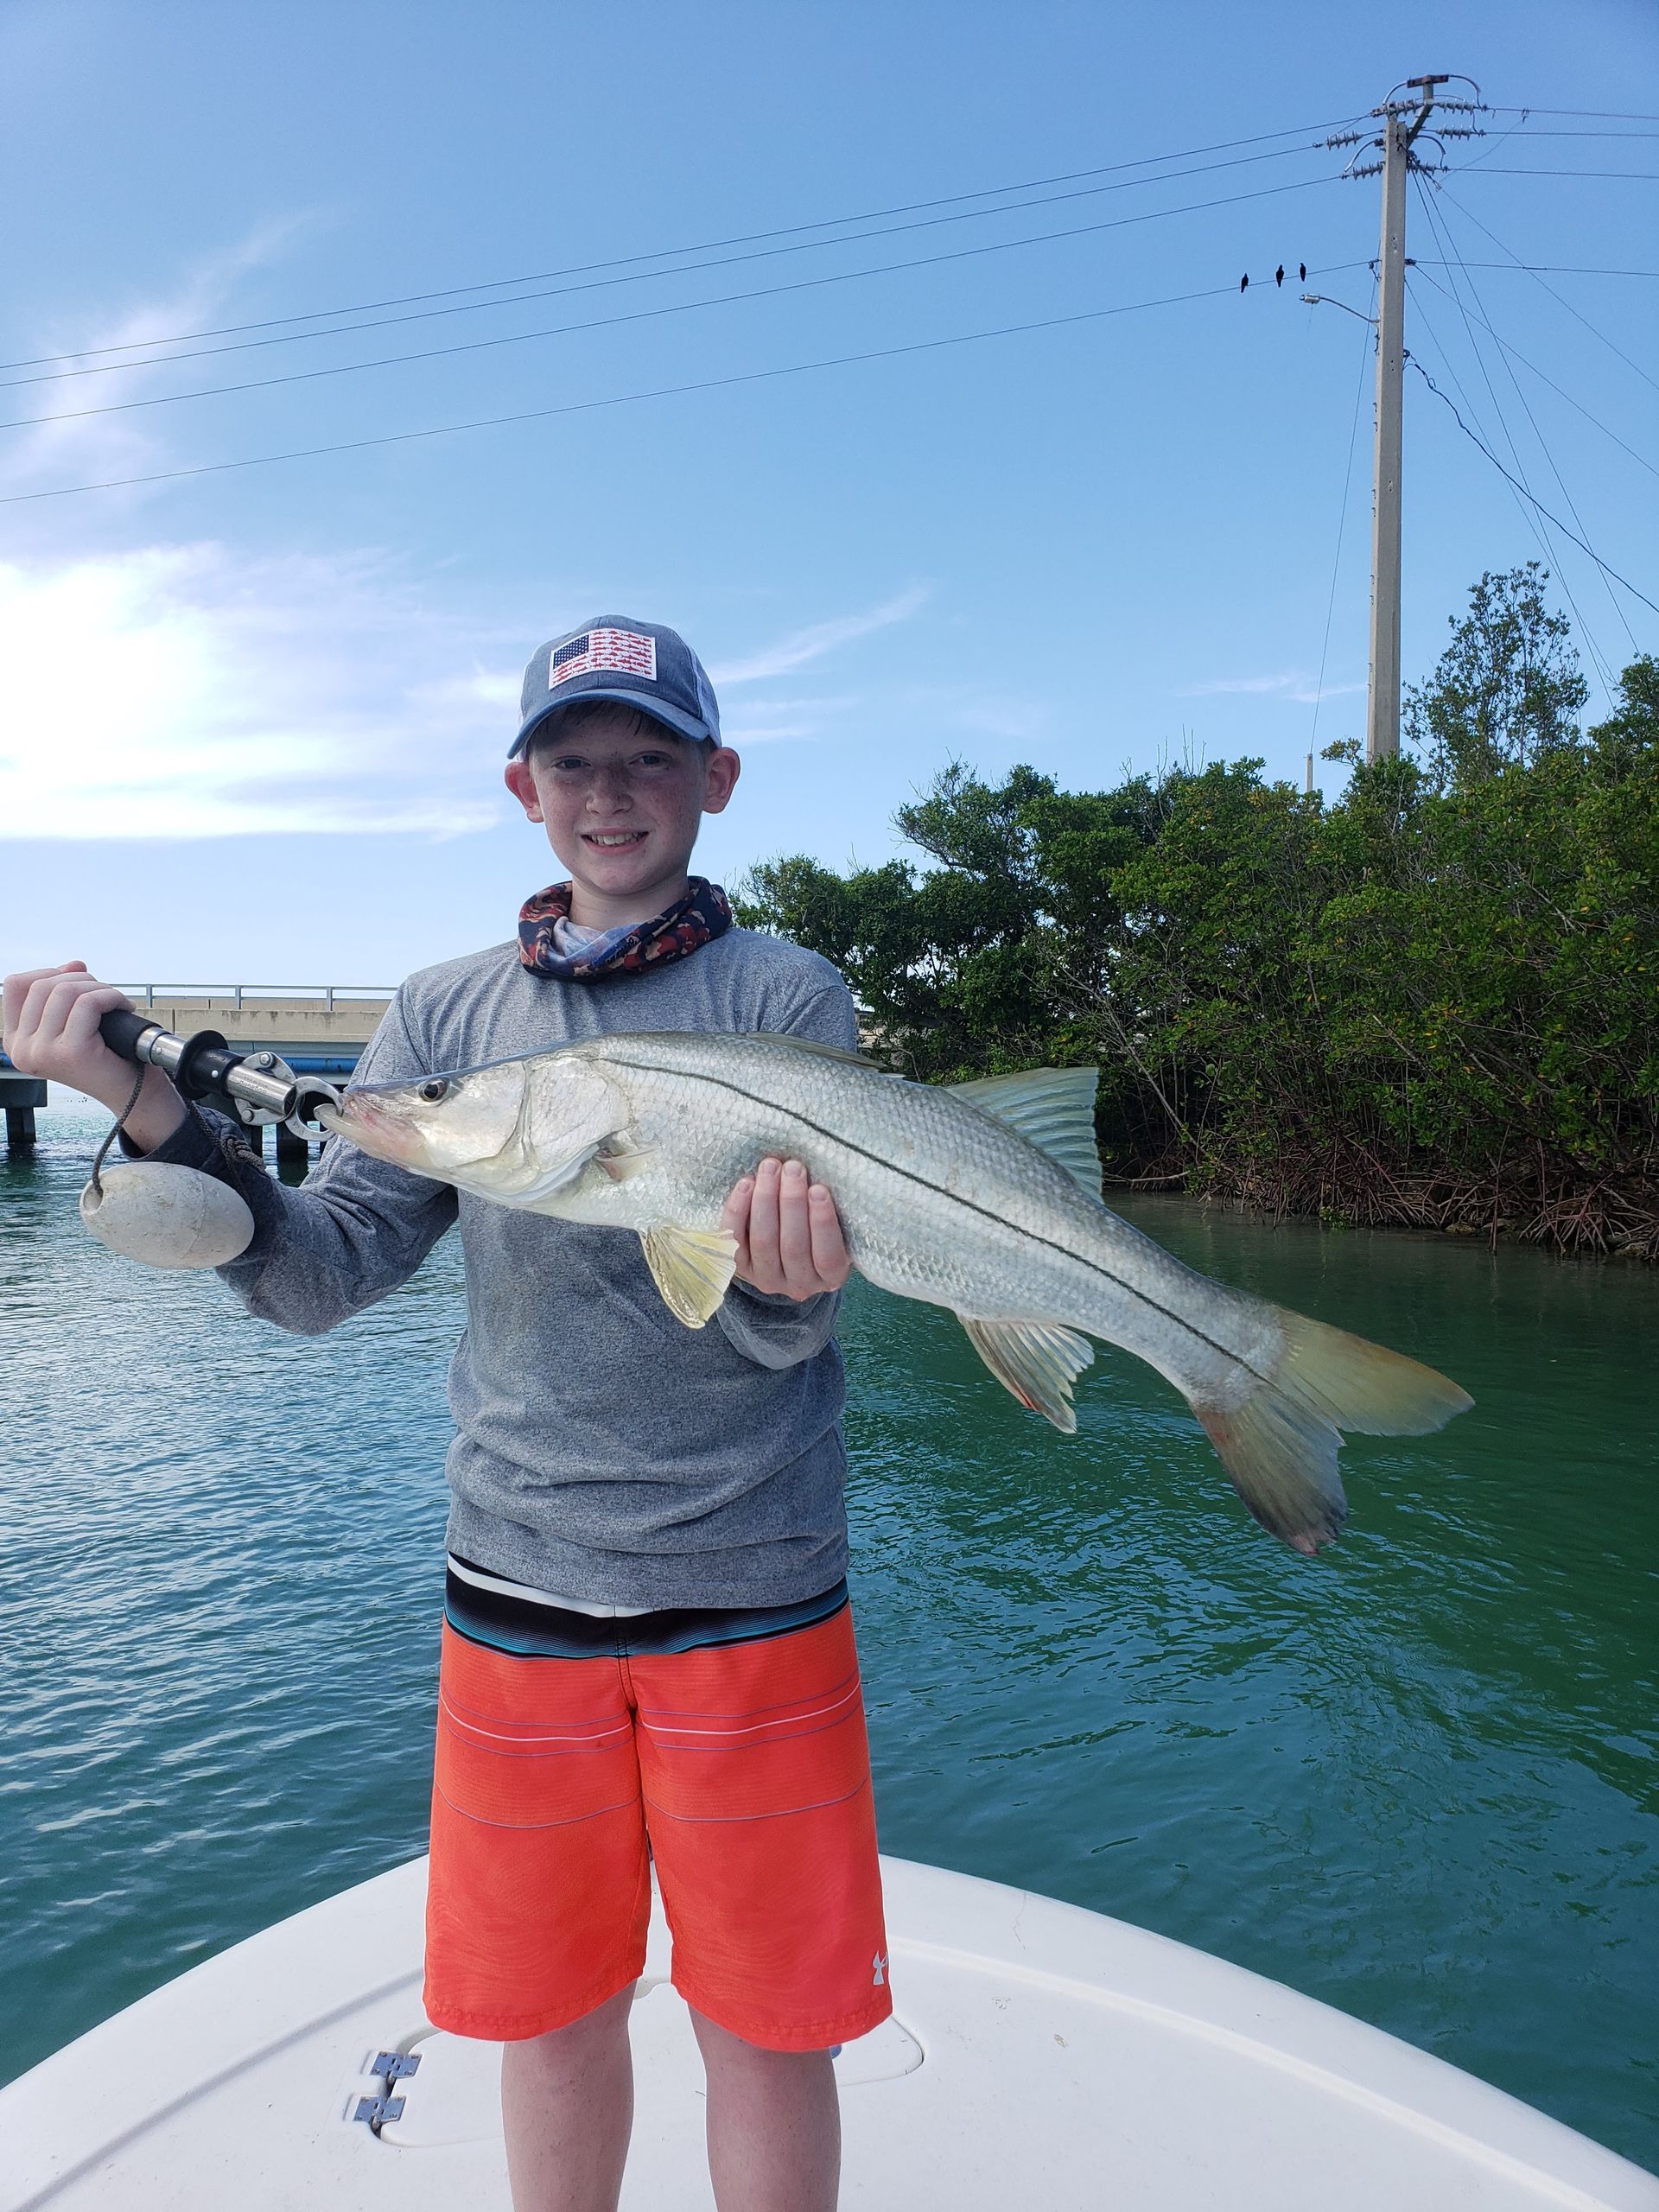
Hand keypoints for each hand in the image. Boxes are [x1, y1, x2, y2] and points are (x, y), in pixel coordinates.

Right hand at [2, 962, 186, 1150]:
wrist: (133, 1090)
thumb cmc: (104, 1054)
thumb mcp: (73, 1020)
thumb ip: (64, 991)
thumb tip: (74, 964)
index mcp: (15, 1041)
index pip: (16, 985)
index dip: (49, 973)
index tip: (76, 979)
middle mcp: (22, 1050)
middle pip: (43, 985)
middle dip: (80, 979)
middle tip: (104, 994)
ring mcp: (44, 1052)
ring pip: (66, 990)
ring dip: (98, 987)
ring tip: (115, 1002)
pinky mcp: (71, 1052)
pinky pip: (89, 1002)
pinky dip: (111, 997)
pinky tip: (123, 1007)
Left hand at [720, 1156, 850, 1299]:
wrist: (787, 1250)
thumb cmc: (818, 1228)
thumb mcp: (837, 1225)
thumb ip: (829, 1210)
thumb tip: (818, 1176)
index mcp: (830, 1277)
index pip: (827, 1256)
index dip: (822, 1222)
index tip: (819, 1189)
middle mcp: (799, 1285)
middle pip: (793, 1245)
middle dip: (792, 1202)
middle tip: (793, 1168)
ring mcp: (767, 1278)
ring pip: (763, 1240)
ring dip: (766, 1199)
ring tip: (771, 1168)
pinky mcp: (741, 1268)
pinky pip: (735, 1239)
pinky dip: (738, 1210)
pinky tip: (747, 1184)